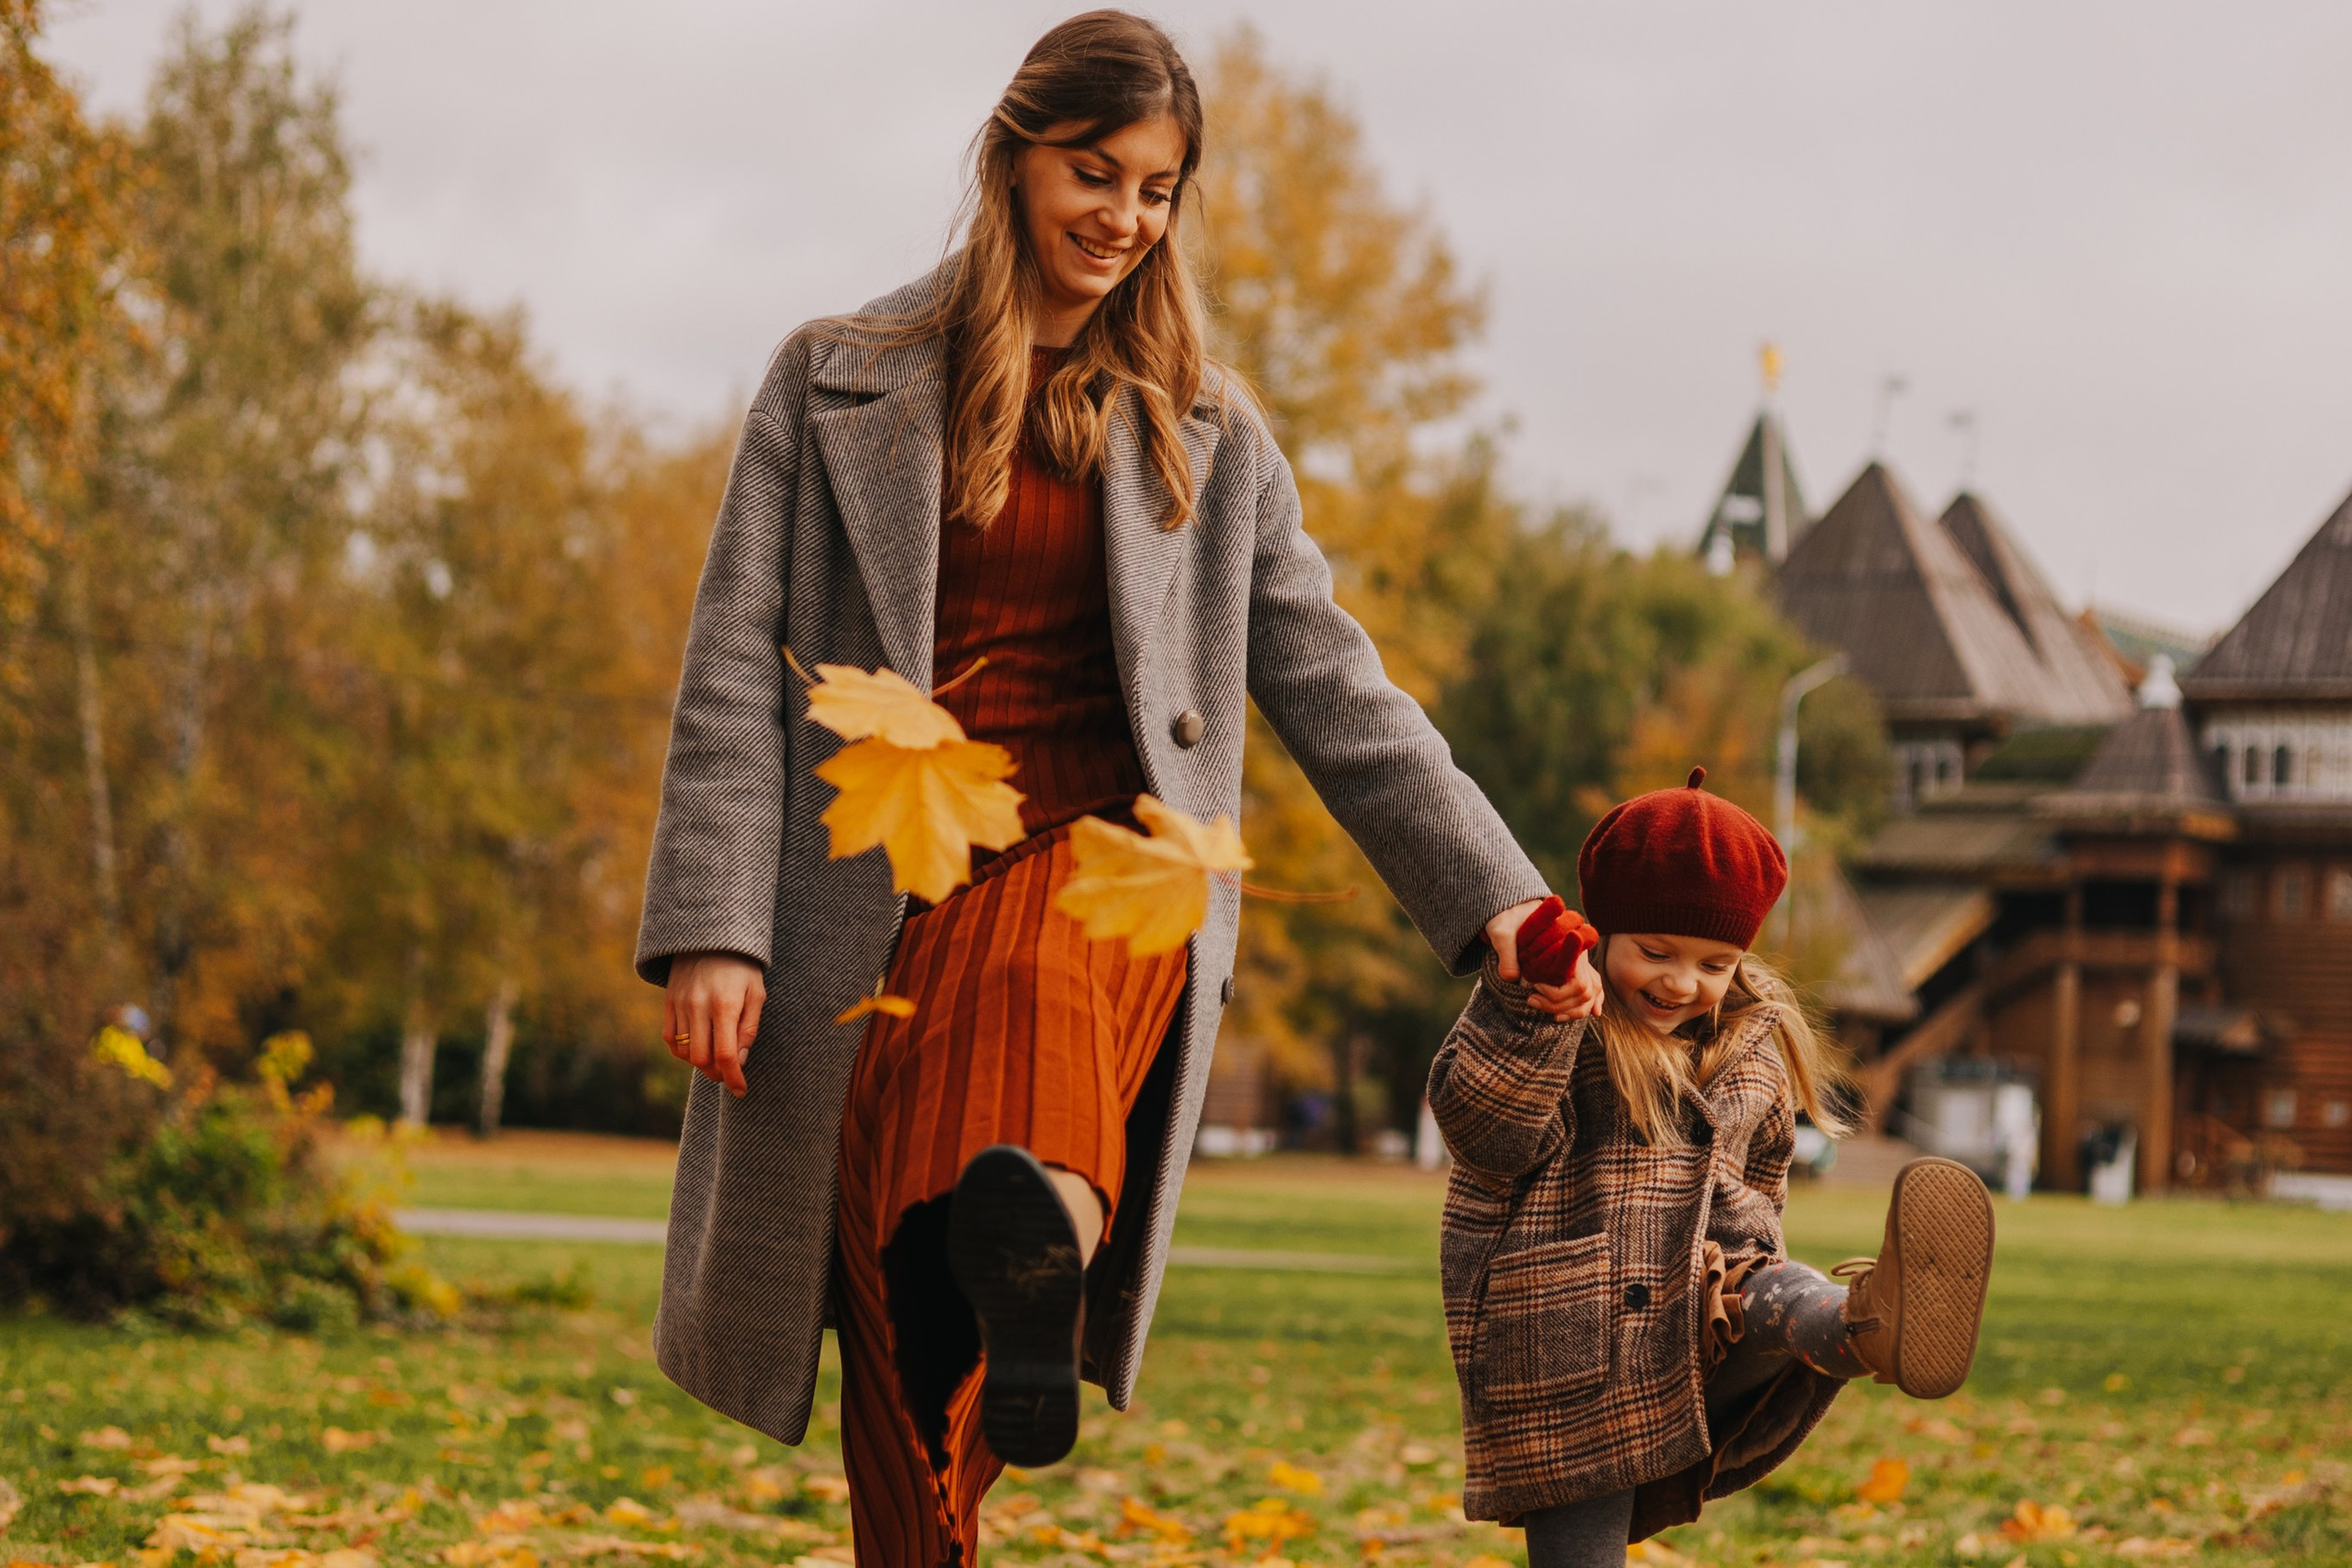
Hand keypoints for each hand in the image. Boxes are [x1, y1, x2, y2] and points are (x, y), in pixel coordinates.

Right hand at [664, 952, 766, 1097]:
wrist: (711, 936)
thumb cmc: (742, 967)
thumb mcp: (757, 993)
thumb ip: (749, 1029)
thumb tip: (740, 1061)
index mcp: (726, 1005)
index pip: (725, 1054)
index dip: (733, 1078)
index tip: (741, 1091)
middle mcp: (699, 1006)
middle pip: (702, 1059)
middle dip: (717, 1074)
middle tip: (729, 1073)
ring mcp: (680, 1005)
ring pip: (684, 1053)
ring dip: (701, 1064)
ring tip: (715, 1059)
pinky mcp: (668, 1003)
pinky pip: (670, 1039)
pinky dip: (682, 1052)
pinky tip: (697, 1048)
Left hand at [1484, 899, 1604, 1021]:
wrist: (1512, 912)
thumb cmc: (1508, 920)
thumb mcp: (1502, 932)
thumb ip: (1506, 954)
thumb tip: (1512, 977)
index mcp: (1566, 944)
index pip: (1578, 981)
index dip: (1557, 993)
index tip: (1534, 987)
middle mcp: (1577, 954)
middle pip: (1584, 991)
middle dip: (1559, 1004)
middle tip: (1531, 999)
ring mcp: (1579, 962)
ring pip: (1590, 994)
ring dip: (1573, 1010)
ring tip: (1550, 1014)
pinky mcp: (1575, 968)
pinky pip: (1595, 988)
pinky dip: (1592, 1002)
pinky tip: (1594, 1013)